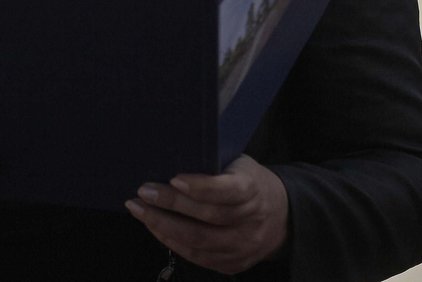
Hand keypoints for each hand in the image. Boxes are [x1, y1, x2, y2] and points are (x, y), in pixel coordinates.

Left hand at [126, 155, 288, 274]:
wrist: (282, 217)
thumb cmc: (250, 183)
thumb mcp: (240, 166)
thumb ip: (214, 167)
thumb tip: (171, 157)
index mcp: (254, 190)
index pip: (229, 191)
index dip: (201, 187)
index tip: (174, 179)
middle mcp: (251, 222)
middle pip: (208, 217)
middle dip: (171, 204)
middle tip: (144, 192)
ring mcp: (243, 246)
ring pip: (199, 240)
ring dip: (163, 225)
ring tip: (139, 210)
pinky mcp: (233, 263)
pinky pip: (198, 256)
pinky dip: (172, 241)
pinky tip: (155, 227)